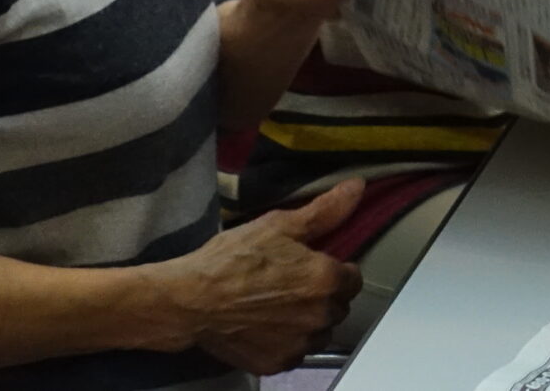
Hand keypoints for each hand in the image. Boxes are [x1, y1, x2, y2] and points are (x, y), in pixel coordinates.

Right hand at [154, 178, 363, 372]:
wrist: (191, 300)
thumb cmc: (232, 259)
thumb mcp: (278, 226)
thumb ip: (325, 210)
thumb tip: (358, 187)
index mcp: (326, 280)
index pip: (353, 279)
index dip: (335, 270)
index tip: (312, 266)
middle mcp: (320, 316)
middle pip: (338, 306)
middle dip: (323, 296)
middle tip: (291, 285)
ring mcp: (300, 344)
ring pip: (320, 332)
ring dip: (309, 321)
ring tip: (279, 306)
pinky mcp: (279, 363)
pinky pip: (297, 353)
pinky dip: (288, 342)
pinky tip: (267, 326)